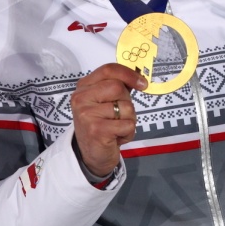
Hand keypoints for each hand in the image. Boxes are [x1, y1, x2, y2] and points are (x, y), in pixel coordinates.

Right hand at [70, 63, 146, 177]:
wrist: (91, 155)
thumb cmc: (102, 125)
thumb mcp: (104, 102)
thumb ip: (116, 87)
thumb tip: (139, 76)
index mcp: (84, 87)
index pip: (108, 70)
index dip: (128, 74)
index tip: (142, 83)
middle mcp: (81, 98)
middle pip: (118, 87)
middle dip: (127, 102)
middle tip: (119, 116)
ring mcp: (87, 114)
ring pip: (126, 107)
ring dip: (129, 120)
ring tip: (117, 128)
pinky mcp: (96, 130)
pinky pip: (127, 124)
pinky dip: (128, 133)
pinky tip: (116, 137)